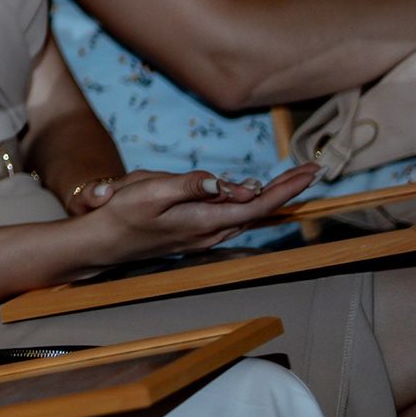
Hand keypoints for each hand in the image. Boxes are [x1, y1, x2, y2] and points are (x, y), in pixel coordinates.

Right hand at [71, 166, 317, 262]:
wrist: (102, 244)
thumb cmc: (121, 215)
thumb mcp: (150, 191)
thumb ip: (189, 185)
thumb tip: (224, 183)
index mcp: (205, 220)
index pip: (257, 203)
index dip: (287, 188)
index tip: (311, 172)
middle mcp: (211, 232)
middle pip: (260, 210)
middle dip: (289, 190)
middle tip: (314, 172)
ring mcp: (203, 236)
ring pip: (248, 215)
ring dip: (272, 197)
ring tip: (292, 181)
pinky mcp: (194, 234)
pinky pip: (233, 218)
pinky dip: (251, 204)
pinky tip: (250, 196)